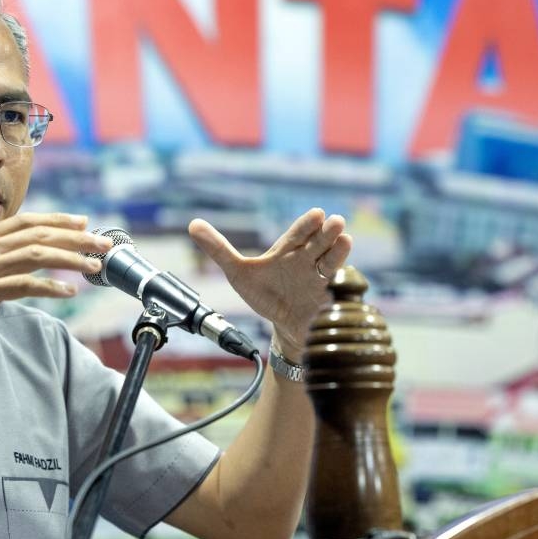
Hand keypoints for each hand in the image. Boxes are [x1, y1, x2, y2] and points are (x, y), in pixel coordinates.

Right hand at [0, 213, 110, 348]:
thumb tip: (9, 263)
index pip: (27, 221)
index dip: (58, 220)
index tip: (83, 221)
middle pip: (39, 234)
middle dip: (77, 236)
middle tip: (104, 243)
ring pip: (37, 255)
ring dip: (71, 258)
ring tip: (96, 267)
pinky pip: (24, 285)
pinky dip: (51, 287)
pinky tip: (69, 292)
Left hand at [188, 208, 351, 357]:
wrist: (281, 324)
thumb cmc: (263, 293)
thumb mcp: (237, 271)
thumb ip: (218, 248)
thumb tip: (192, 224)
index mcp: (287, 251)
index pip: (298, 234)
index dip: (306, 225)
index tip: (317, 213)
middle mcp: (305, 261)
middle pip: (318, 243)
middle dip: (326, 233)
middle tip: (335, 221)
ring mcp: (317, 279)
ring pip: (330, 260)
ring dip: (338, 251)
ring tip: (345, 238)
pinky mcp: (324, 298)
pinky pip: (333, 288)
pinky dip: (337, 283)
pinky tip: (341, 281)